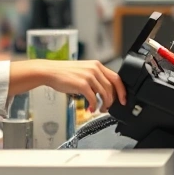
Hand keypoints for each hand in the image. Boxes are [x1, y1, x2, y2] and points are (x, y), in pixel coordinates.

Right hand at [11, 60, 126, 112]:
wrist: (50, 71)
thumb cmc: (64, 73)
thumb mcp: (83, 71)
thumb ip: (95, 78)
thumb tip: (104, 92)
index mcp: (97, 65)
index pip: (116, 78)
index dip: (122, 90)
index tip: (123, 99)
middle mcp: (95, 69)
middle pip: (112, 87)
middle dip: (113, 100)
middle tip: (109, 108)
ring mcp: (89, 76)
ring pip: (104, 94)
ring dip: (104, 105)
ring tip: (100, 109)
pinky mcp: (82, 84)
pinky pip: (93, 98)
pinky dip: (94, 105)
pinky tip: (91, 109)